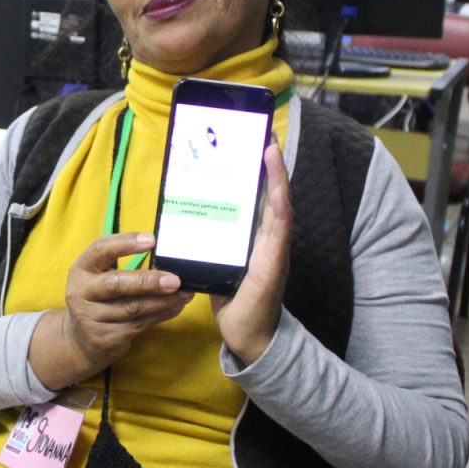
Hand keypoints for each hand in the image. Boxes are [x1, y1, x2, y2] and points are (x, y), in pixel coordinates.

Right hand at [28, 233, 192, 390]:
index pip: (101, 250)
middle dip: (148, 281)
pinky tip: (175, 307)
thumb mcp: (99, 278)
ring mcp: (90, 317)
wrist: (81, 340)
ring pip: (133, 307)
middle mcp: (81, 292)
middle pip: (116, 284)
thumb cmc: (99, 300)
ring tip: (184, 293)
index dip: (125, 243)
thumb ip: (122, 267)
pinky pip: (139, 324)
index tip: (152, 240)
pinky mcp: (104, 338)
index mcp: (81, 269)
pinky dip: (162, 315)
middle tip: (175, 280)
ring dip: (163, 300)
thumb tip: (167, 261)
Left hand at [210, 144, 290, 364]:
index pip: (260, 196)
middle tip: (267, 133)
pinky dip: (279, 205)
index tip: (256, 143)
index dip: (260, 170)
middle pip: (273, 193)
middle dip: (271, 164)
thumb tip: (189, 219)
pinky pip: (278, 229)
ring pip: (279, 204)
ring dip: (277, 176)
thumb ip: (212, 240)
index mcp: (256, 236)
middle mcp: (269, 238)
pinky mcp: (274, 262)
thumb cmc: (233, 298)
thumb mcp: (218, 260)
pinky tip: (278, 188)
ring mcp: (275, 249)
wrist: (247, 334)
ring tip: (271, 148)